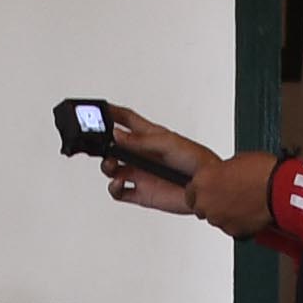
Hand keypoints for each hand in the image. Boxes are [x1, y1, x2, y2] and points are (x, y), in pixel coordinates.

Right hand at [92, 112, 277, 237]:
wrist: (205, 187)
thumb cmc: (195, 160)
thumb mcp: (167, 143)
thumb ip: (140, 141)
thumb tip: (117, 135)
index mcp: (149, 136)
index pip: (126, 120)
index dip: (112, 113)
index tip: (99, 109)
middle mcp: (141, 155)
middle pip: (113, 145)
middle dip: (102, 143)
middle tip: (98, 144)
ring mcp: (140, 174)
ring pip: (112, 169)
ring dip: (106, 166)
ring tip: (112, 165)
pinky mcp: (141, 193)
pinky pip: (119, 192)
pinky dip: (113, 188)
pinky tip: (119, 182)